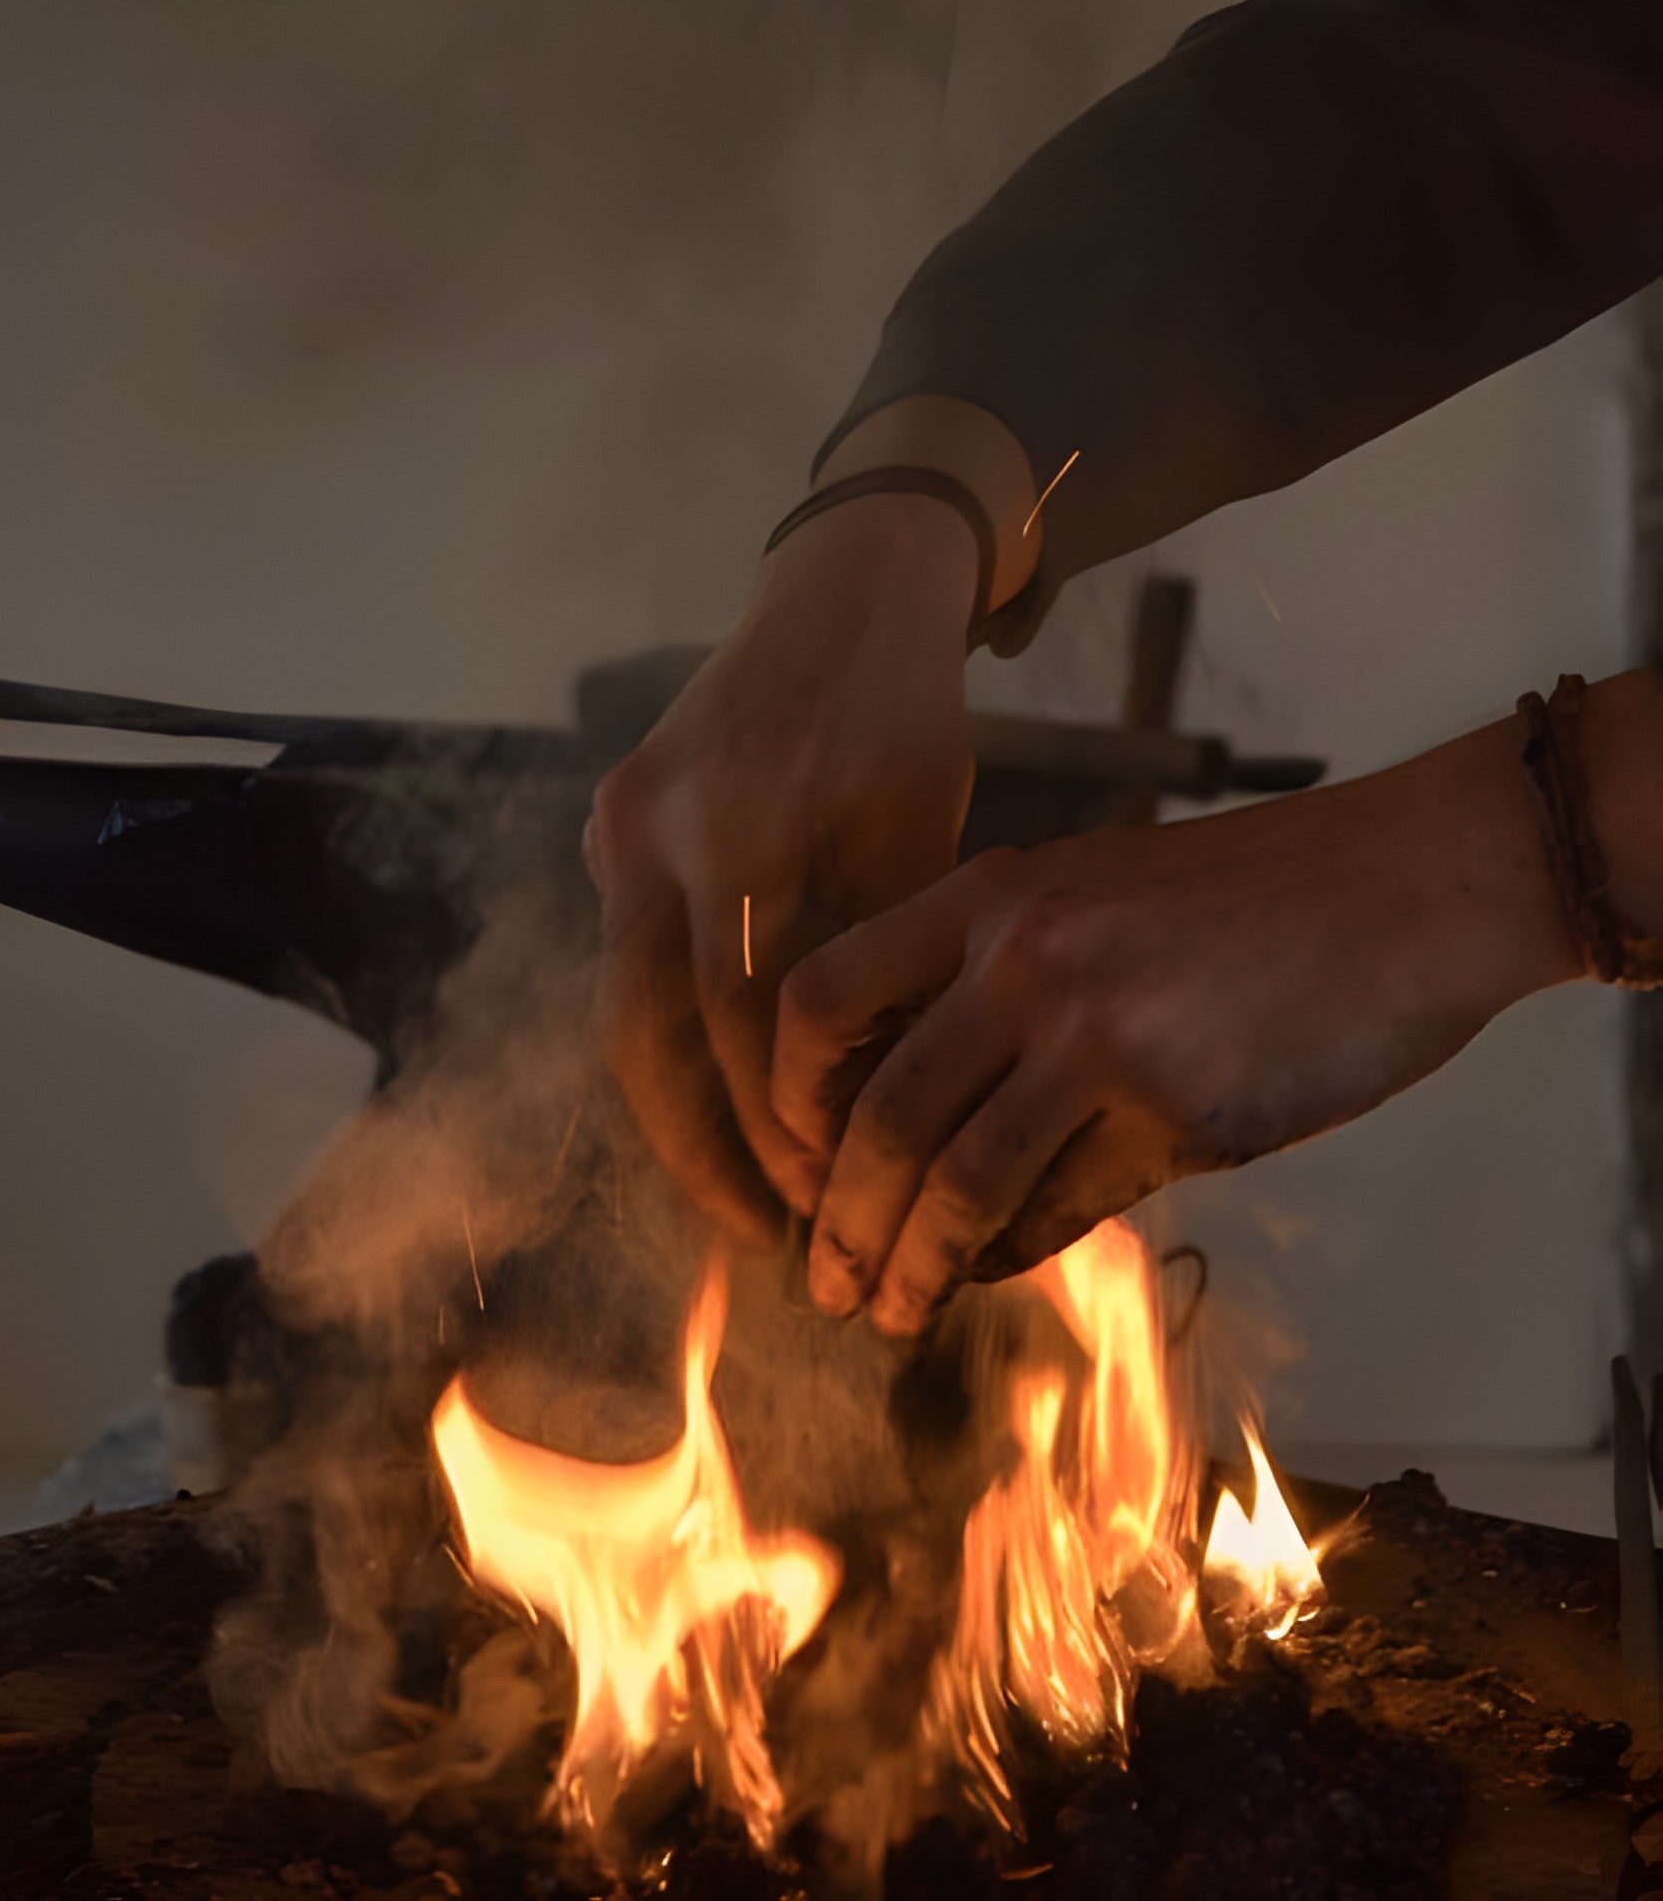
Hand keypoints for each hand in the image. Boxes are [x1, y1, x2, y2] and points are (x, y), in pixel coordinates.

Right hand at [585, 492, 983, 1240]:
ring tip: (734, 1191)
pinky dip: (672, 1041)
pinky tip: (717, 1100)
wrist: (842, 593)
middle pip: (643, 1036)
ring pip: (622, 1009)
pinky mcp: (610, 823)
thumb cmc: (903, 714)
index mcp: (738, 827)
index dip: (780, 1121)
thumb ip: (877, 965)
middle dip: (700, 1149)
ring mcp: (615, 824)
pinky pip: (630, 960)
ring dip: (675, 1111)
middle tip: (762, 1234)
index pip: (742, 1020)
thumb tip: (866, 1119)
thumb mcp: (919, 835)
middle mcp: (650, 830)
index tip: (824, 1195)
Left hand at [771, 716, 1583, 1333]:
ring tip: (886, 1313)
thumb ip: (992, 983)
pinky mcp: (1180, 1112)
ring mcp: (1101, 1037)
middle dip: (837, 1220)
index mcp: (989, 896)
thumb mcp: (1090, 895)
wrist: (1410, 884)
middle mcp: (1025, 960)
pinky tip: (984, 1280)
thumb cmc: (1248, 896)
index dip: (787, 1101)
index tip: (794, 1165)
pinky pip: (1061, 1209)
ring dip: (908, 1267)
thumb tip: (911, 1116)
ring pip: (958, 1184)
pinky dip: (1008, 1258)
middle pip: (878, 1118)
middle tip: (820, 1280)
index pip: (822, 1002)